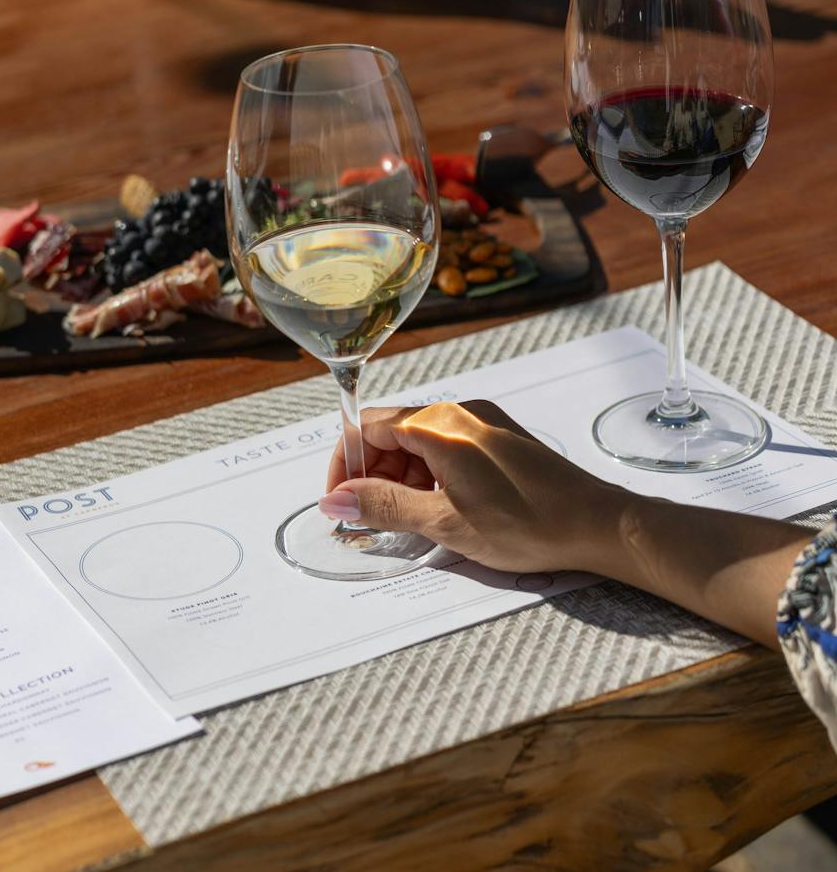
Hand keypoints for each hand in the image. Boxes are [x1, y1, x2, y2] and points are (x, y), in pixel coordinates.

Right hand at [320, 400, 624, 574]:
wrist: (598, 524)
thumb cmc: (527, 524)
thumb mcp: (444, 523)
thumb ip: (385, 507)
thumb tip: (337, 500)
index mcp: (438, 424)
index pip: (367, 426)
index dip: (346, 464)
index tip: (341, 502)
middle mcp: (458, 412)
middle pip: (391, 431)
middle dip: (373, 473)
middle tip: (372, 519)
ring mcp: (481, 422)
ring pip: (418, 441)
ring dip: (400, 477)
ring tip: (407, 521)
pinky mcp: (498, 438)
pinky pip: (446, 446)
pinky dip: (428, 474)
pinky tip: (438, 509)